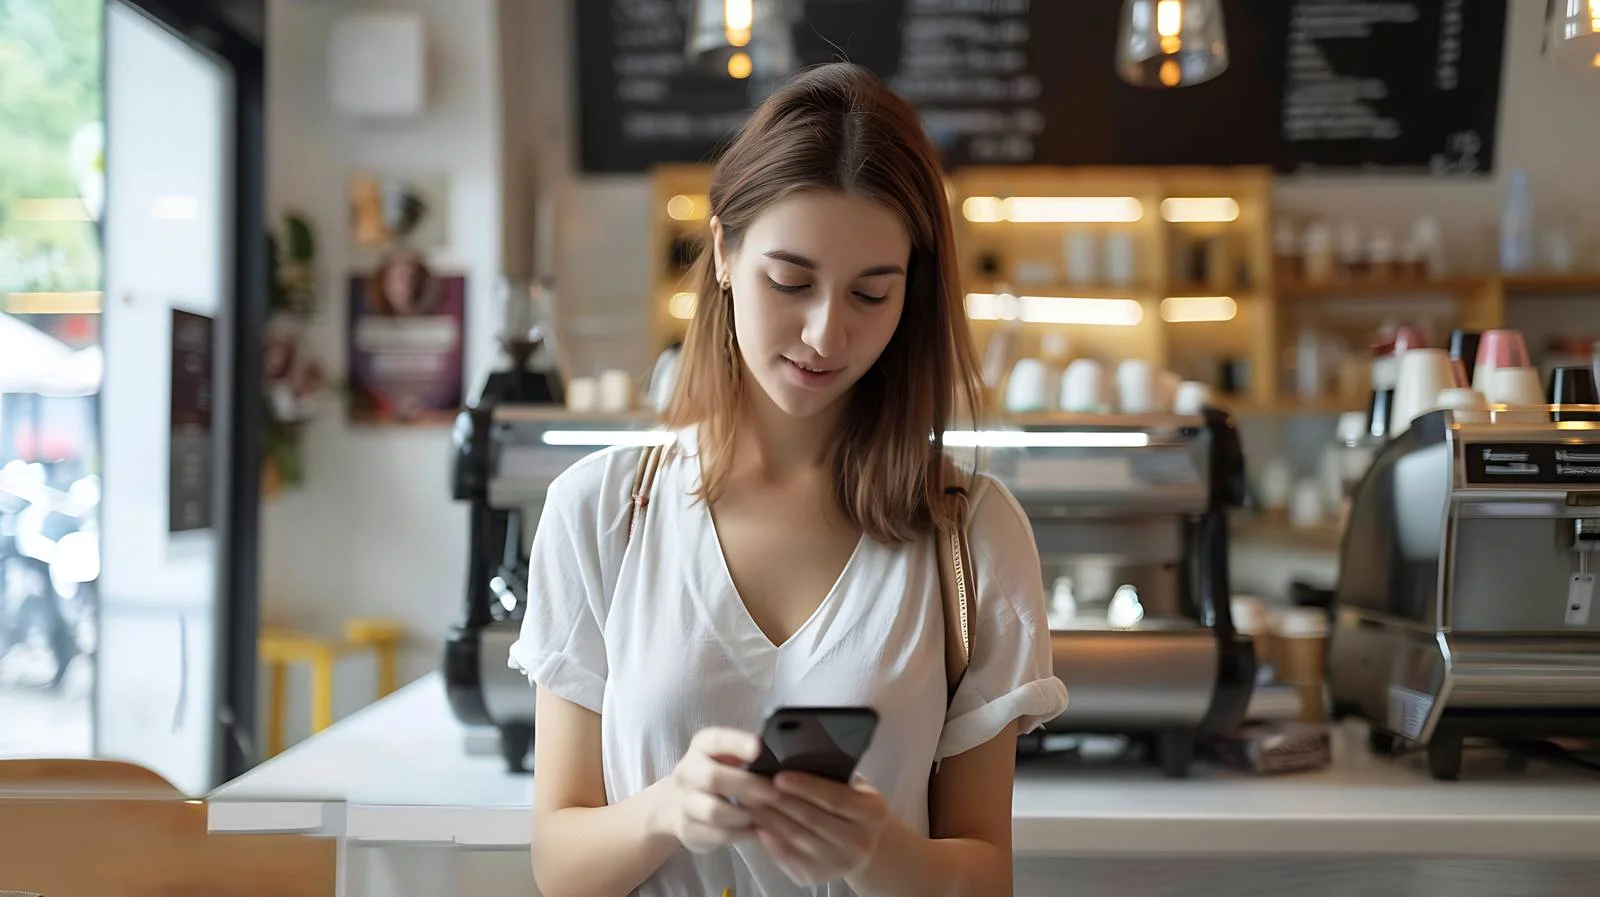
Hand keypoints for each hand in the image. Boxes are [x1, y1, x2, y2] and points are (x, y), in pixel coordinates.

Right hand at [652, 727, 783, 853]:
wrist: (680, 804)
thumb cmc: (720, 774)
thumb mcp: (728, 756)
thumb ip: (748, 753)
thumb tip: (784, 754)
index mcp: (701, 746)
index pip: (715, 739)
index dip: (737, 743)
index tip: (758, 748)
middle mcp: (687, 772)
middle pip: (713, 778)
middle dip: (747, 786)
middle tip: (774, 793)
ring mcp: (684, 803)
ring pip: (714, 811)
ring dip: (743, 814)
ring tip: (765, 815)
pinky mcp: (688, 830)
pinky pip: (717, 835)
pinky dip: (741, 834)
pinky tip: (757, 831)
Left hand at [746, 772, 891, 886]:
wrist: (862, 845)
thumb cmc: (852, 805)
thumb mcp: (855, 786)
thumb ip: (832, 776)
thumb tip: (791, 759)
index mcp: (872, 813)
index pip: (834, 798)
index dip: (805, 787)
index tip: (779, 776)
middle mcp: (860, 843)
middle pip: (812, 819)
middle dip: (779, 801)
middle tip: (754, 784)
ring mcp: (838, 864)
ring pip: (796, 838)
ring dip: (769, 818)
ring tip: (750, 801)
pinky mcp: (817, 877)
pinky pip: (787, 856)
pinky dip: (770, 840)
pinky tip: (757, 824)